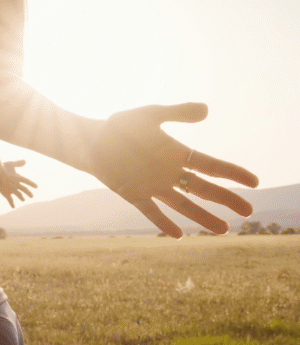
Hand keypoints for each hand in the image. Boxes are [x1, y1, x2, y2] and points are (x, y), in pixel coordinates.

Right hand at [0, 160, 37, 209]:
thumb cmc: (3, 167)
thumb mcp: (12, 164)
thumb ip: (18, 163)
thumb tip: (25, 161)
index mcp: (19, 178)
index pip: (27, 181)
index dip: (32, 184)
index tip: (36, 187)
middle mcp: (17, 185)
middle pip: (25, 190)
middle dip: (29, 193)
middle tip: (32, 196)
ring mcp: (12, 190)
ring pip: (19, 195)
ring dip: (21, 198)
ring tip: (23, 200)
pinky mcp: (6, 194)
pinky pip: (10, 200)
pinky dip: (12, 204)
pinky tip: (13, 207)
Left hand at [87, 103, 257, 238]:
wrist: (91, 140)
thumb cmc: (121, 126)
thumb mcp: (150, 115)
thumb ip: (177, 112)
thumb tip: (207, 110)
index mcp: (176, 153)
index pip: (210, 165)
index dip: (232, 173)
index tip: (254, 182)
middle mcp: (169, 172)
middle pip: (203, 189)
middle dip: (226, 199)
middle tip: (249, 211)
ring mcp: (153, 186)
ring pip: (183, 205)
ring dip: (203, 217)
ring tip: (224, 230)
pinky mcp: (134, 195)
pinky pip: (152, 212)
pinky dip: (164, 223)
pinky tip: (179, 235)